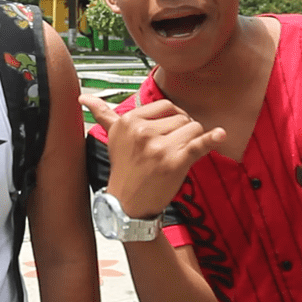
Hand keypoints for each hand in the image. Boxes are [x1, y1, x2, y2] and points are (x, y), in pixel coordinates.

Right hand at [80, 95, 224, 218]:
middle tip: (173, 148)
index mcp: (129, 121)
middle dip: (183, 131)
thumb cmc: (123, 169)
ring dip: (192, 141)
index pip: (166, 106)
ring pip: (193, 129)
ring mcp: (159, 147)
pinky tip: (219, 134)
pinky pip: (199, 144)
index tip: (169, 133)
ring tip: (179, 155)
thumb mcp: (111, 137)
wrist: (127, 204)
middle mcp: (142, 131)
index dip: (173, 118)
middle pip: (182, 117)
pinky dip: (212, 139)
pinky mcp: (174, 162)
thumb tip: (82, 96)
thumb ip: (102, 113)